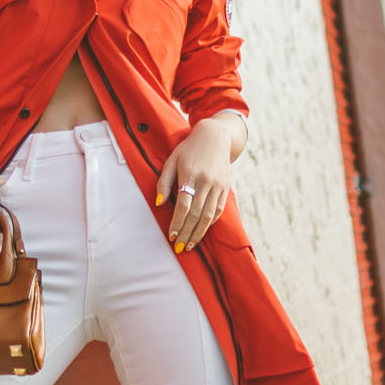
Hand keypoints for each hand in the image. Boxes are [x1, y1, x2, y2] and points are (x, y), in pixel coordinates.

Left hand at [154, 114, 243, 251]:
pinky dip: (210, 223)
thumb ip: (164, 182)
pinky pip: (219, 210)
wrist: (214, 137)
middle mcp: (206, 181)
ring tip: (190, 245)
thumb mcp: (171, 161)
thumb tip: (159, 204)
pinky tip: (202, 232)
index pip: (184, 204)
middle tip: (179, 247)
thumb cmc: (188, 150)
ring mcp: (218, 185)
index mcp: (190, 173)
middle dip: (187, 233)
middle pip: (196, 213)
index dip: (177, 222)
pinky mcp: (225, 187)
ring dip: (199, 233)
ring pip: (209, 215)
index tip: (171, 236)